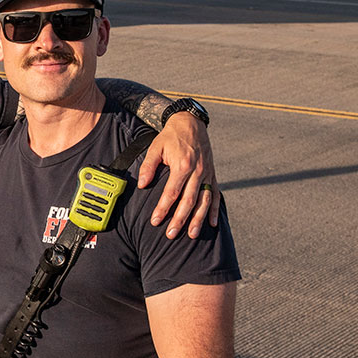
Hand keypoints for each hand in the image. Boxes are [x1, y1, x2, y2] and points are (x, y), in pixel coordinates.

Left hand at [137, 112, 217, 238]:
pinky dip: (214, 209)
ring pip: (203, 201)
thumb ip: (148, 166)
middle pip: (188, 201)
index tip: (155, 221)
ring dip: (198, 219)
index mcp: (182, 166)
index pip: (171, 193)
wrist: (190, 123)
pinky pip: (215, 194)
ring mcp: (207, 174)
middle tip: (171, 234)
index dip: (163, 208)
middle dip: (180, 219)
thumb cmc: (170, 136)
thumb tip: (142, 185)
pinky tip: (212, 223)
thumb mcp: (155, 147)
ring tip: (192, 234)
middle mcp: (197, 172)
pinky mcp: (212, 174)